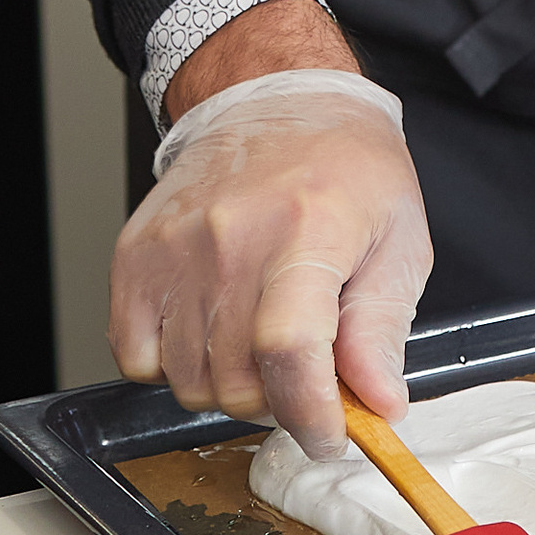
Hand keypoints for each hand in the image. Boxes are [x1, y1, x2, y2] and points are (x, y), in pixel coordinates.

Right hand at [110, 67, 434, 439]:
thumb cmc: (346, 168)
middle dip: (279, 401)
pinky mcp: (136, 255)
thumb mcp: (398, 241)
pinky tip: (210, 331)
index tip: (329, 434)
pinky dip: (172, 366)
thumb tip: (379, 405)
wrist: (277, 100)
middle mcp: (233, 237)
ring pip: (187, 381)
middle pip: (238, 380)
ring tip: (257, 339)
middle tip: (303, 370)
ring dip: (228, 385)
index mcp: (309, 229)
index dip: (311, 414)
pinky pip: (136, 358)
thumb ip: (383, 330)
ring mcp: (175, 247)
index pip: (291, 351)